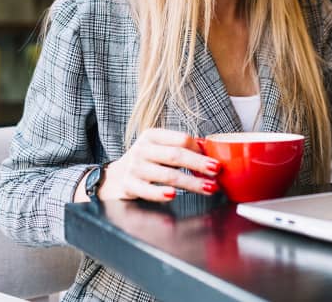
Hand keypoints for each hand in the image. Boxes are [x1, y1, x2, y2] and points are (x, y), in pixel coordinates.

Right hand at [89, 128, 220, 202]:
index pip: (180, 139)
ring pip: (167, 175)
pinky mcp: (129, 185)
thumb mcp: (159, 148)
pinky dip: (161, 193)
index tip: (214, 159)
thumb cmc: (145, 161)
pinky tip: (174, 195)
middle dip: (199, 164)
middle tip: (216, 171)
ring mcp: (135, 167)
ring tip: (207, 188)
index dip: (199, 150)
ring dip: (191, 182)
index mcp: (152, 136)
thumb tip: (209, 149)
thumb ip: (180, 148)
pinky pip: (148, 190)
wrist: (115, 177)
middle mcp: (142, 149)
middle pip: (176, 156)